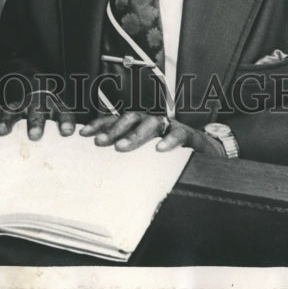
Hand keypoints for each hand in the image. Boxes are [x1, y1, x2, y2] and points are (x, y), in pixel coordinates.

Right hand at [0, 78, 76, 140]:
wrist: (17, 64)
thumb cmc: (40, 92)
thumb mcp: (54, 100)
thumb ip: (64, 117)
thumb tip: (72, 135)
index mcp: (50, 99)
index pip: (61, 109)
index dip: (64, 120)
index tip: (67, 132)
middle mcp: (34, 97)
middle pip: (36, 109)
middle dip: (35, 122)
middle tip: (34, 136)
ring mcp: (15, 96)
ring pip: (12, 108)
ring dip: (6, 120)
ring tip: (1, 133)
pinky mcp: (0, 97)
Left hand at [80, 111, 224, 154]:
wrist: (205, 150)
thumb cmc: (171, 154)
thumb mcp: (146, 154)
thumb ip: (129, 155)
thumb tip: (102, 170)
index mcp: (139, 125)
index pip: (116, 120)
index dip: (100, 124)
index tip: (82, 134)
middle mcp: (152, 121)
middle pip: (130, 118)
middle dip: (114, 129)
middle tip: (100, 143)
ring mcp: (169, 126)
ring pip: (150, 123)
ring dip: (135, 134)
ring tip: (122, 147)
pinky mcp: (188, 134)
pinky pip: (178, 134)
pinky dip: (169, 140)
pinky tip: (160, 149)